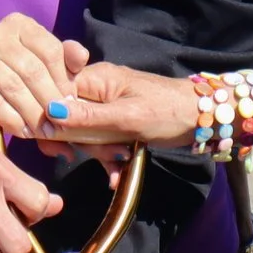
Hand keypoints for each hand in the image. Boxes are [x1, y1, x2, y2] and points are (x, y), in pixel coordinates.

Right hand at [0, 13, 87, 136]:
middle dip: (49, 101)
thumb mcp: (44, 69)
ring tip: (43, 132)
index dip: (64, 81)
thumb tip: (82, 58)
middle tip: (60, 124)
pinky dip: (10, 119)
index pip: (50, 51)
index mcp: (20, 24)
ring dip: (32, 114)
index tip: (71, 105)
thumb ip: (66, 61)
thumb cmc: (16, 81)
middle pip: (32, 70)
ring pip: (12, 86)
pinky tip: (22, 132)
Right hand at [44, 61, 201, 149]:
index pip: (54, 94)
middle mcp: (96, 88)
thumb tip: (48, 114)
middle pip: (66, 117)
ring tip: (120, 160)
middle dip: (83, 142)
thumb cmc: (168, 112)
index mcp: (95, 78)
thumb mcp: (126, 118)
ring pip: (83, 132)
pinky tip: (116, 175)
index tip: (60, 146)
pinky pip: (99, 140)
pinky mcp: (116, 122)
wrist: (204, 119)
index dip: (50, 120)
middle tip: (107, 154)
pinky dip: (107, 158)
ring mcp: (106, 105)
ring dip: (99, 152)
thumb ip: (86, 118)